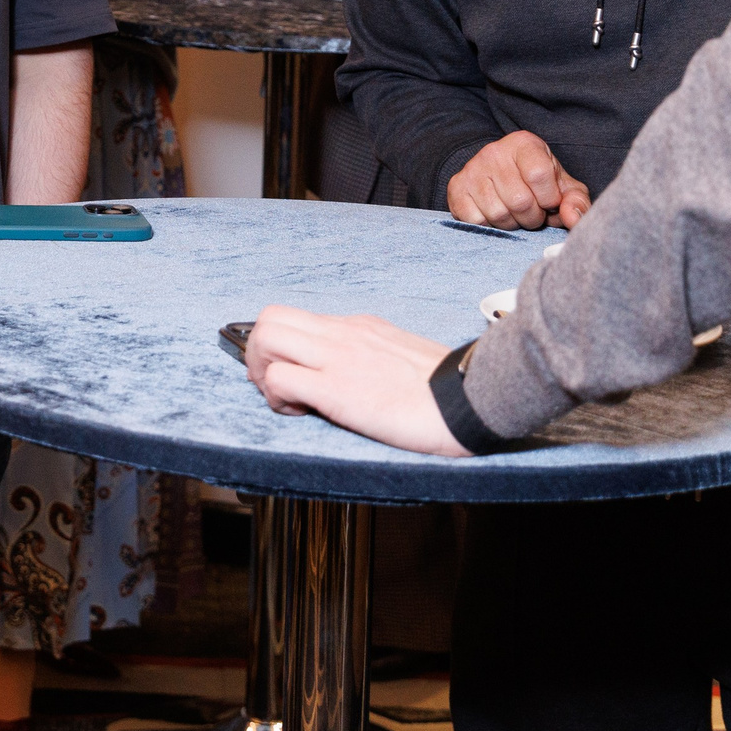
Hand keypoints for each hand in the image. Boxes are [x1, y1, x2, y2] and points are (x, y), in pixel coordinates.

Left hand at [244, 305, 466, 454]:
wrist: (473, 398)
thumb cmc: (445, 388)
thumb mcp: (401, 356)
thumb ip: (371, 355)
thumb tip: (349, 371)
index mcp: (359, 327)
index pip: (297, 318)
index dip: (281, 345)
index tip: (291, 372)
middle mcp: (343, 333)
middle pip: (270, 318)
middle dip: (257, 352)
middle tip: (274, 385)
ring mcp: (337, 357)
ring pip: (265, 337)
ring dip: (261, 370)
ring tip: (286, 399)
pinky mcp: (336, 388)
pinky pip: (279, 378)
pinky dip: (277, 397)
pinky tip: (301, 413)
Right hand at [448, 131, 588, 229]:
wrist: (498, 174)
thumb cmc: (536, 183)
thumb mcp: (563, 187)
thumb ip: (577, 202)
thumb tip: (572, 219)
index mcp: (524, 144)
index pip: (539, 175)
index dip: (549, 198)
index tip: (549, 201)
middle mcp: (494, 152)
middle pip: (520, 201)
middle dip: (532, 217)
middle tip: (532, 212)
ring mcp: (472, 169)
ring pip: (498, 214)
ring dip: (512, 224)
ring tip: (515, 214)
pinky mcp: (456, 188)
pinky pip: (476, 221)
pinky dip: (490, 226)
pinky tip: (495, 215)